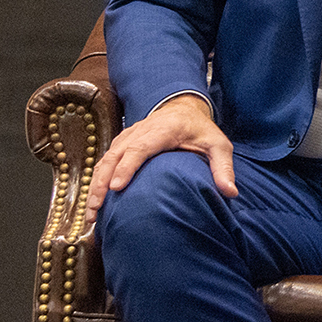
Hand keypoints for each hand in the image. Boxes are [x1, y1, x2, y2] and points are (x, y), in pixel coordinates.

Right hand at [88, 92, 234, 209]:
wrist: (183, 109)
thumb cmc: (200, 130)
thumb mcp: (218, 145)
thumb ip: (223, 167)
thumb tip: (230, 192)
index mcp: (162, 131)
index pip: (140, 148)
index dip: (127, 167)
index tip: (117, 187)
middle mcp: (138, 133)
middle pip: (115, 157)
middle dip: (102, 183)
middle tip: (96, 208)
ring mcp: (126, 138)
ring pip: (104, 161)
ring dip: (95, 186)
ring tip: (91, 212)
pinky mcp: (120, 145)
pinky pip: (103, 163)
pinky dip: (96, 181)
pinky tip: (94, 202)